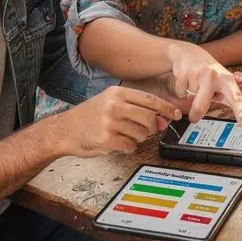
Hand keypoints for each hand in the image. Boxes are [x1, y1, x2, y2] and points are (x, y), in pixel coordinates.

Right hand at [55, 86, 182, 156]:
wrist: (65, 130)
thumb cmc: (90, 116)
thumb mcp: (111, 104)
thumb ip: (136, 109)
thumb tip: (162, 120)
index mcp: (117, 93)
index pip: (150, 99)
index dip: (166, 108)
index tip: (176, 114)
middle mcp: (114, 105)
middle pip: (149, 118)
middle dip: (151, 127)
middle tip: (144, 130)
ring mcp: (110, 123)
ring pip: (141, 133)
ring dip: (137, 138)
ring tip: (123, 135)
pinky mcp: (106, 140)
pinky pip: (130, 146)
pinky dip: (127, 147)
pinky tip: (117, 142)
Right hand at [166, 41, 241, 125]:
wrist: (187, 53)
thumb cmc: (212, 72)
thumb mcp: (230, 79)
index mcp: (228, 80)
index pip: (236, 98)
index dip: (241, 112)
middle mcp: (214, 77)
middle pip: (201, 106)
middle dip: (195, 113)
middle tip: (195, 117)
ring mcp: (198, 75)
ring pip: (190, 101)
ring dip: (189, 99)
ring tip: (194, 88)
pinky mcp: (183, 74)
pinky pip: (180, 94)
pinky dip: (180, 92)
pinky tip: (185, 82)